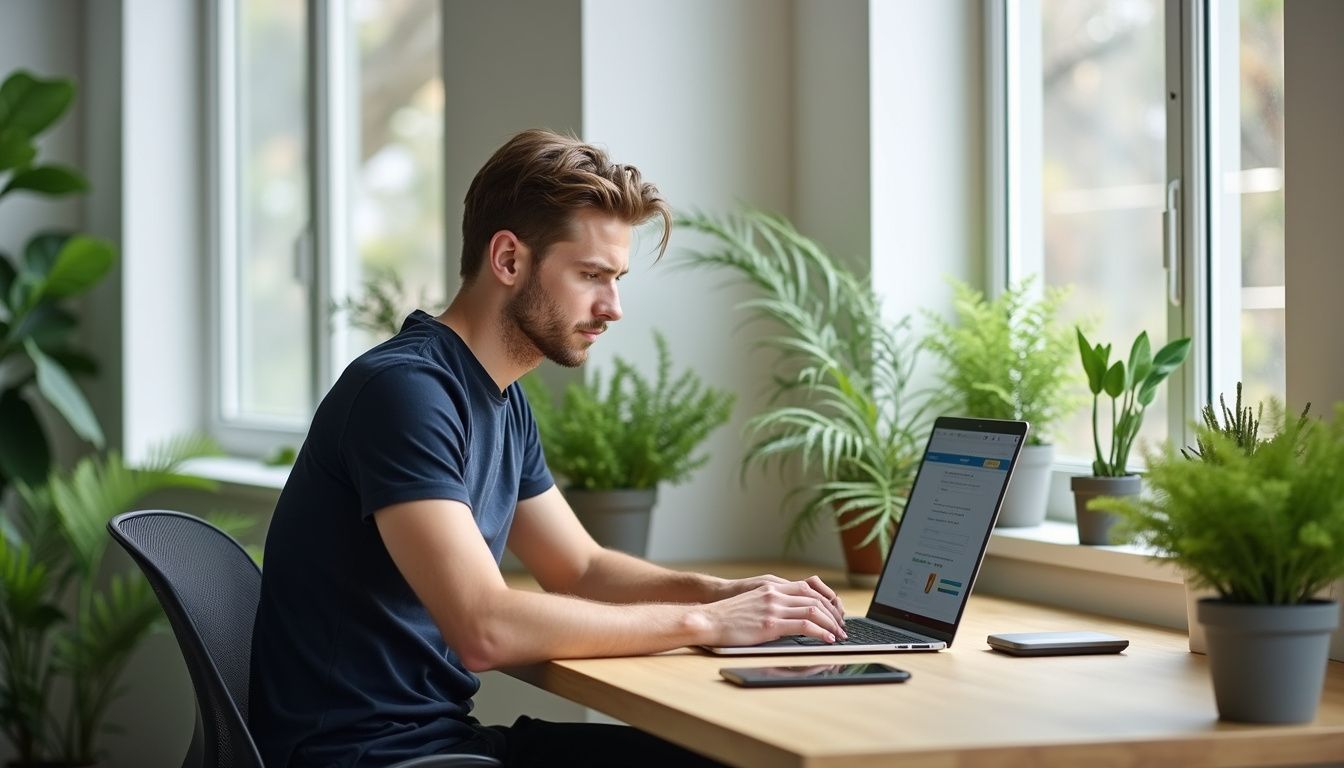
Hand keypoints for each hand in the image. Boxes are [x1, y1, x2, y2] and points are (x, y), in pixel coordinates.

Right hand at [696, 580, 847, 645]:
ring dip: (831, 624)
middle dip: (833, 614)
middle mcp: (775, 594)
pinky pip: (804, 625)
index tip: (835, 613)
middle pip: (815, 599)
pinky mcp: (770, 624)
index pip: (809, 588)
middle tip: (842, 627)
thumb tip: (789, 616)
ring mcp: (773, 608)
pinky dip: (821, 633)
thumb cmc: (728, 616)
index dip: (826, 601)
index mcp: (772, 587)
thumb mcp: (753, 602)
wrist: (709, 619)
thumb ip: (772, 603)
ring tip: (839, 635)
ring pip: (814, 611)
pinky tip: (827, 639)